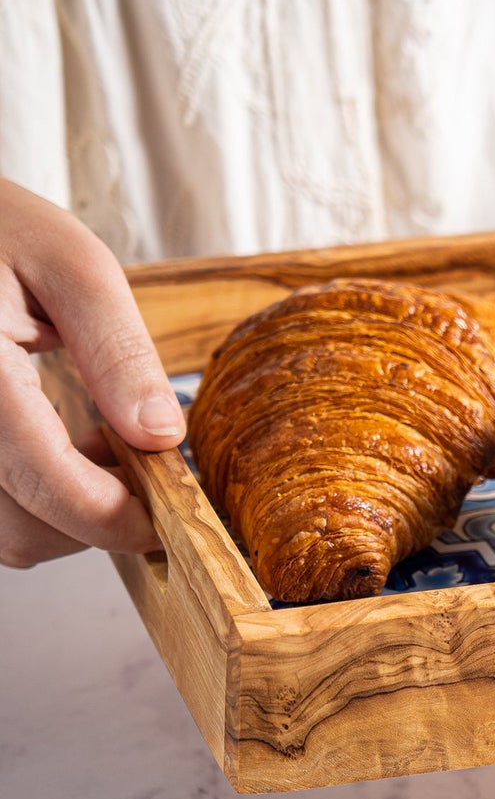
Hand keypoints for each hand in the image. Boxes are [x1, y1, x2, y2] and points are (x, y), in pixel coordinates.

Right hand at [0, 179, 183, 566]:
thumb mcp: (73, 266)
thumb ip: (118, 352)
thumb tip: (162, 436)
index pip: (48, 485)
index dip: (118, 517)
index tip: (173, 511)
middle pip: (24, 529)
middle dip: (97, 513)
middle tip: (140, 457)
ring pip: (3, 532)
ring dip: (64, 510)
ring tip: (96, 440)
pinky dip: (31, 498)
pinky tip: (56, 445)